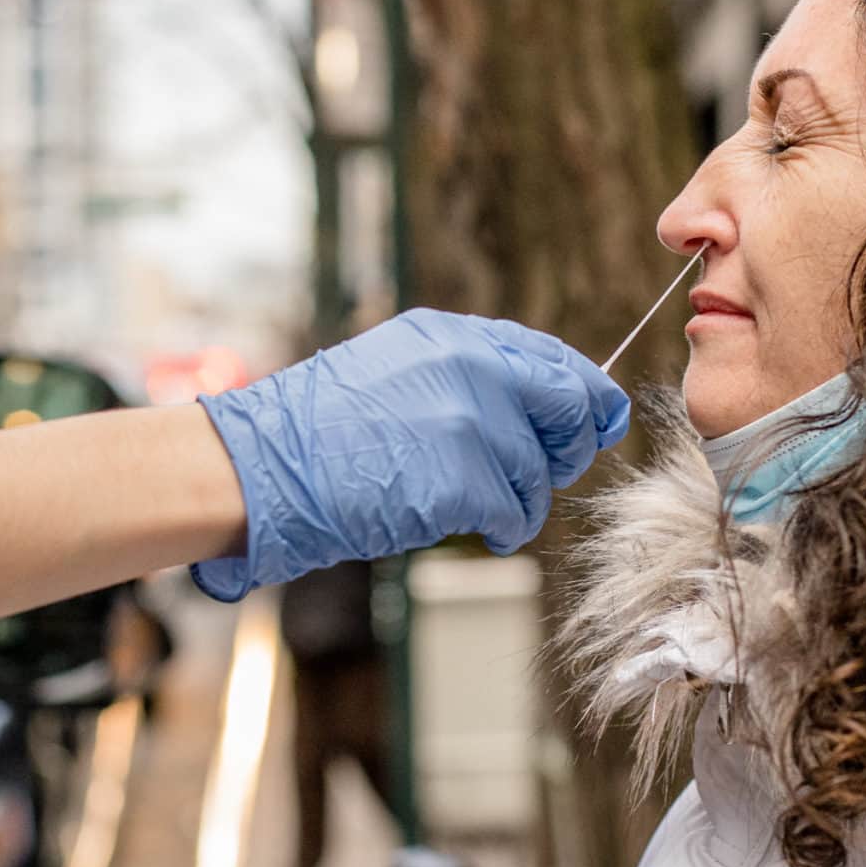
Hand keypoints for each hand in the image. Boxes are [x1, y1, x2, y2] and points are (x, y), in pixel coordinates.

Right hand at [191, 310, 632, 599]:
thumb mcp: (395, 369)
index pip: (553, 359)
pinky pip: (516, 512)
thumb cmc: (318, 430)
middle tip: (540, 473)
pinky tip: (481, 528)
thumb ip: (466, 376)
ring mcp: (469, 422)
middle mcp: (470, 368)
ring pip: (542, 471)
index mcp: (453, 338)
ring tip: (483, 507)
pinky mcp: (463, 478)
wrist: (265, 467)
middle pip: (568, 409)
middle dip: (566, 447)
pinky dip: (506, 528)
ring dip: (523, 499)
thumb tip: (543, 405)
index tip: (601, 420)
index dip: (586, 395)